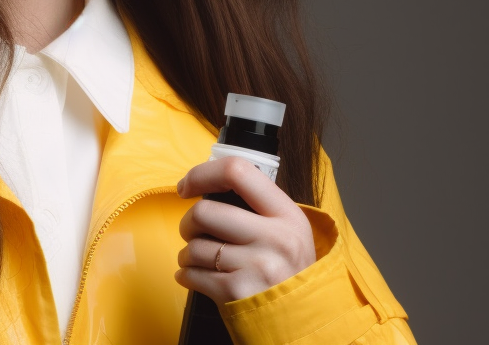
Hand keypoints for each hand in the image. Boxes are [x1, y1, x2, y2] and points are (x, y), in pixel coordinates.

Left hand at [173, 156, 315, 303]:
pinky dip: (186, 275)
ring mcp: (257, 267)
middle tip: (194, 232)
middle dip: (188, 223)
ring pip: (194, 247)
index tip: (186, 187)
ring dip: (187, 254)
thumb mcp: (288, 230)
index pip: (238, 172)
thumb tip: (206, 185)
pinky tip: (196, 276)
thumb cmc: (286, 268)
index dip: (202, 174)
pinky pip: (191, 275)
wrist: (302, 317)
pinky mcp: (237, 293)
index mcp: (287, 214)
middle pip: (204, 212)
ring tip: (200, 259)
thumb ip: (257, 207)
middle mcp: (275, 238)